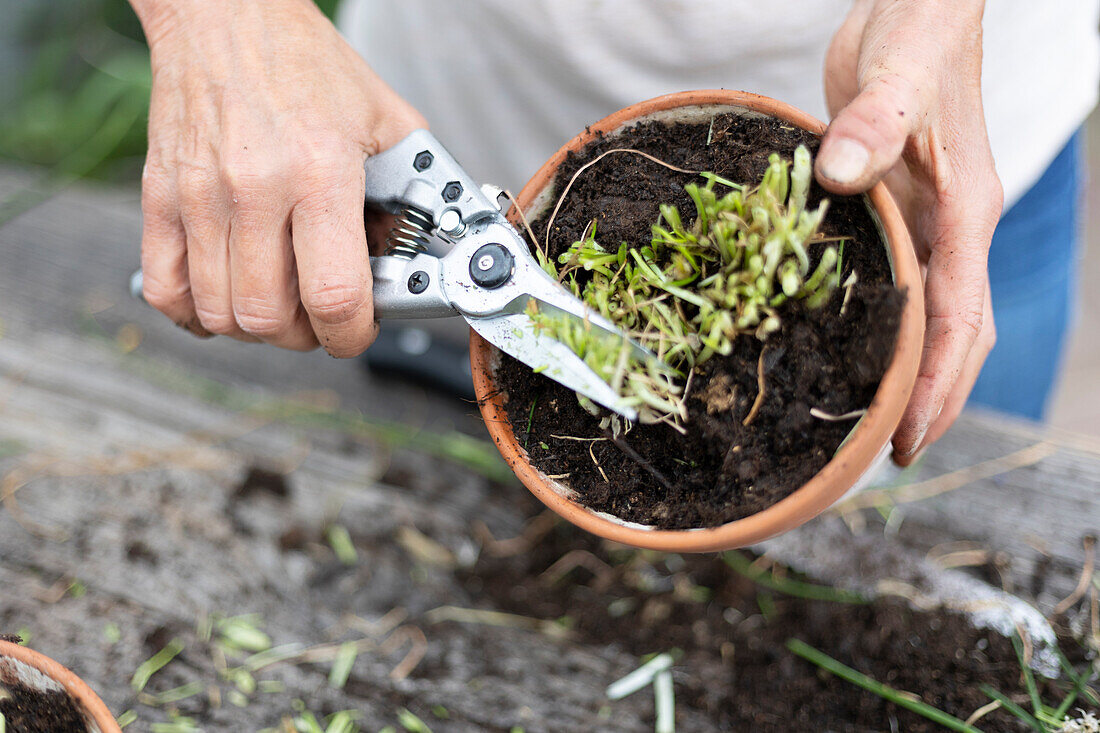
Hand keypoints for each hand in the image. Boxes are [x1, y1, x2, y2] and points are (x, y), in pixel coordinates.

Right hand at [132, 0, 424, 355]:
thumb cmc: (308, 65)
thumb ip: (416, 189)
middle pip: (269, 318)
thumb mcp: (388, 121)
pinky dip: (196, 313)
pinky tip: (224, 297)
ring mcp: (200, 197)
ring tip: (279, 304)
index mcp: (320, 172)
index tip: (359, 331)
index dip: (352, 335)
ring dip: (255, 328)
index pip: (333, 295)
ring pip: (219, 313)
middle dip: (306, 336)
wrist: (227, 16)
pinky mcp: (160, 198)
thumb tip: (430, 249)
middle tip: (320, 317)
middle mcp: (255, 190)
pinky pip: (165, 290)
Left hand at [817, 0, 1002, 463]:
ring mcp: (934, 222)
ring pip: (938, 315)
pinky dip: (891, 326)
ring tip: (880, 423)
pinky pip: (907, 284)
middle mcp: (956, 227)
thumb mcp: (894, 72)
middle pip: (960, 333)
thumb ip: (871, 121)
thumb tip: (841, 173)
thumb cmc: (916, 34)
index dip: (938, 381)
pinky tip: (856, 345)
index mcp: (965, 210)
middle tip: (895, 453)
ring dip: (917, 371)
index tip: (911, 437)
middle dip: (934, 397)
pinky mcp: (904, 210)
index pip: (960, 315)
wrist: (919, 10)